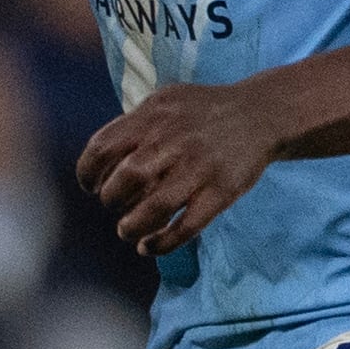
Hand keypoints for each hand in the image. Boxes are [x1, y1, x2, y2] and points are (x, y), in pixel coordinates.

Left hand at [78, 81, 281, 255]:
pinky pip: (187, 225)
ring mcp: (199, 167)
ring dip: (132, 226)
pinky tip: (148, 247)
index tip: (90, 186)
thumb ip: (133, 124)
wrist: (261, 113)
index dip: (88, 172)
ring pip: (156, 206)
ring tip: (126, 231)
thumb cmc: (204, 110)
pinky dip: (163, 242)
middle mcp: (174, 141)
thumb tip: (99, 159)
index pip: (103, 147)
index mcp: (154, 117)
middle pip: (128, 177)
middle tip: (113, 204)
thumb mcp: (165, 100)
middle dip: (111, 198)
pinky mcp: (222, 191)